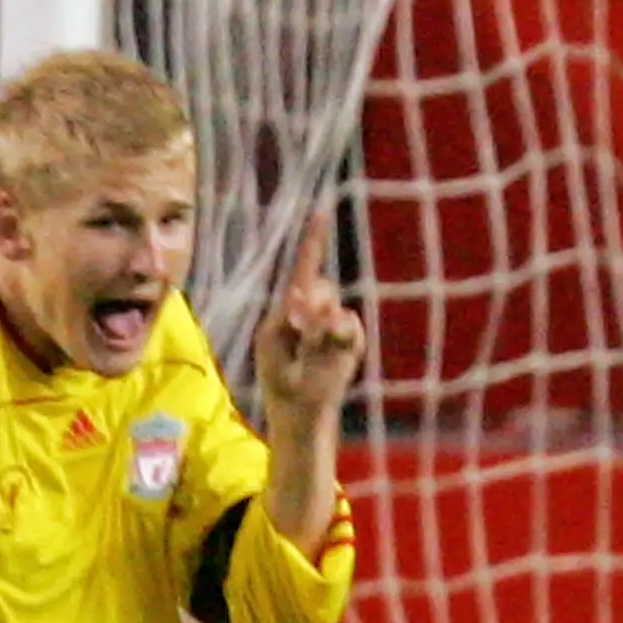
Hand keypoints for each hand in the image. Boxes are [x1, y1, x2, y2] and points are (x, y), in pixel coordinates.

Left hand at [252, 211, 365, 433]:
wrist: (299, 410)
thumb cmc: (279, 376)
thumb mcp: (272, 343)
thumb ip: (288, 316)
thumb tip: (306, 295)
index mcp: (291, 308)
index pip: (303, 269)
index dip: (313, 241)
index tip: (320, 212)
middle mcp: (316, 312)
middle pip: (320, 285)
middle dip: (311, 302)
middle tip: (301, 329)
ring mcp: (334, 327)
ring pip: (334, 307)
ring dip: (320, 325)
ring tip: (309, 350)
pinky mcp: (350, 343)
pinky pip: (349, 326)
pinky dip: (339, 335)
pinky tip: (327, 352)